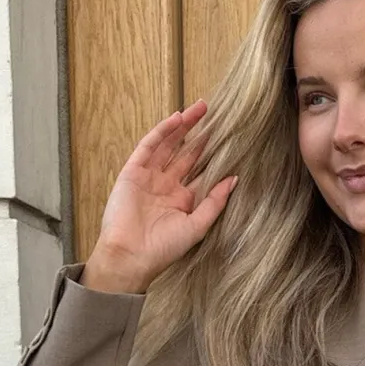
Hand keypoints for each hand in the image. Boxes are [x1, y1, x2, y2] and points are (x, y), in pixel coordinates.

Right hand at [83, 100, 237, 293]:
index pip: (201, 171)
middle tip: (217, 115)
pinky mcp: (132, 172)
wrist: (130, 257)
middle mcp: (166, 186)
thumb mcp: (197, 226)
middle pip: (186, 153)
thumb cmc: (163, 249)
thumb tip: (235, 179)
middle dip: (200, 135)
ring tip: (200, 108)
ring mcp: (149, 177)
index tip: (231, 138)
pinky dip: (162, 132)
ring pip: (169, 145)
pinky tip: (177, 119)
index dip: (214, 155)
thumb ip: (215, 202)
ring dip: (183, 127)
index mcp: (182, 200)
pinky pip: (149, 146)